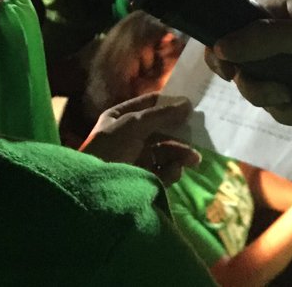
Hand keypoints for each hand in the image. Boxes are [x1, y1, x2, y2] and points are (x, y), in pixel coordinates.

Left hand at [81, 93, 200, 185]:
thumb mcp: (134, 124)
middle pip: (160, 130)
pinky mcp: (142, 178)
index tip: (191, 104)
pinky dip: (171, 170)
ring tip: (193, 160)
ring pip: (164, 151)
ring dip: (180, 154)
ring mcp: (135, 158)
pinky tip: (175, 171)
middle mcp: (128, 136)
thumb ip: (161, 114)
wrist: (93, 188)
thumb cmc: (110, 148)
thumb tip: (188, 103)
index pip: (148, 105)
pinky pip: (162, 170)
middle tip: (198, 136)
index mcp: (120, 118)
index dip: (168, 103)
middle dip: (179, 134)